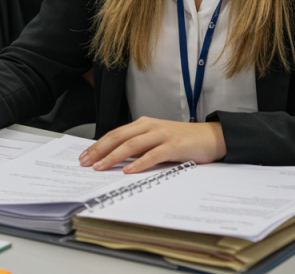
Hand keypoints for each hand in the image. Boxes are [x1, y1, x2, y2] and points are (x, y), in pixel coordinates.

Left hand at [78, 117, 227, 173]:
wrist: (211, 137)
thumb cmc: (182, 140)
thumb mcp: (157, 140)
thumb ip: (139, 146)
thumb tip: (116, 159)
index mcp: (143, 124)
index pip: (115, 133)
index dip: (98, 145)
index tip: (84, 156)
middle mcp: (150, 126)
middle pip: (119, 137)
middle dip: (100, 150)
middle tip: (86, 162)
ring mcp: (162, 135)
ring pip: (132, 144)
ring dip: (114, 156)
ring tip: (101, 167)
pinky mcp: (174, 146)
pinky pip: (154, 154)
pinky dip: (140, 163)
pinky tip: (129, 170)